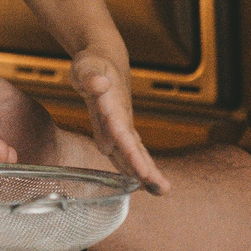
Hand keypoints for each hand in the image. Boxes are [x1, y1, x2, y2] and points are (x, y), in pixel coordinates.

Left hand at [70, 53, 167, 193]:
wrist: (105, 60)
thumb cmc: (93, 63)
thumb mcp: (86, 66)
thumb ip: (90, 76)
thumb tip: (99, 83)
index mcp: (113, 106)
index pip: (122, 134)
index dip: (132, 154)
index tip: (144, 172)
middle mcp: (120, 119)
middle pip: (135, 147)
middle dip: (147, 168)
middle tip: (163, 189)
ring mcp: (120, 126)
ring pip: (135, 152)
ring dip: (146, 171)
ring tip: (162, 191)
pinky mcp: (116, 131)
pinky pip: (125, 152)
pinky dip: (132, 168)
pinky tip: (141, 185)